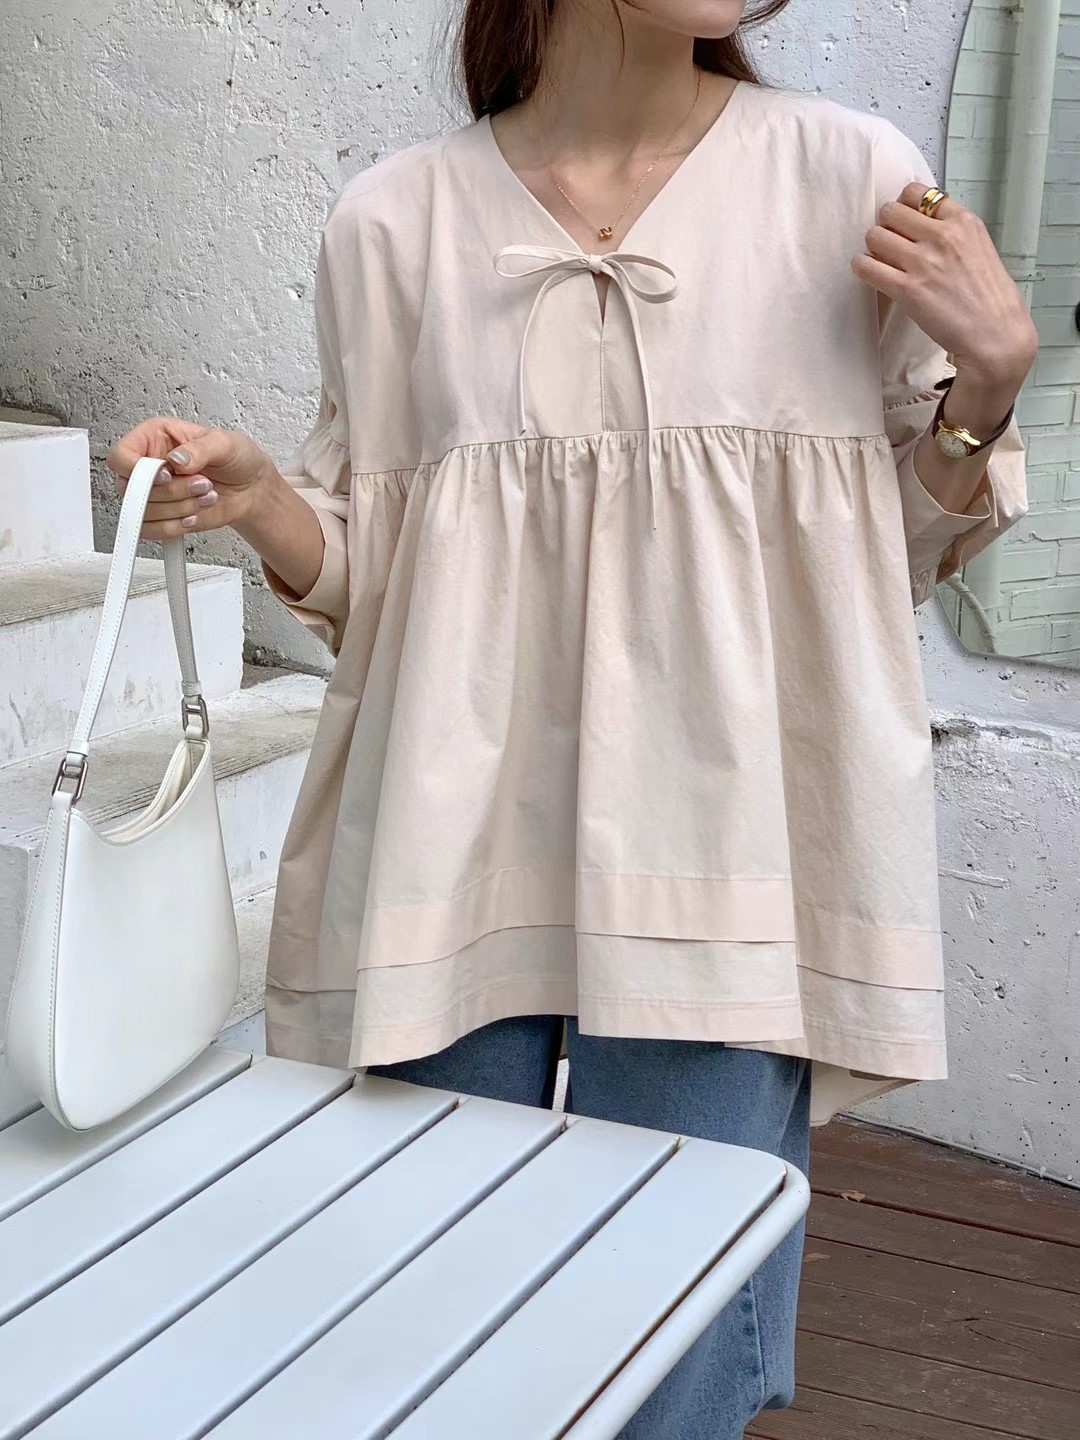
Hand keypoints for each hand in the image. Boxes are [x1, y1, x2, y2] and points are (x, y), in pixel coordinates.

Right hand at [106, 419, 273, 541]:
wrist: (251, 489)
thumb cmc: (237, 458)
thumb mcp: (224, 443)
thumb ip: (199, 449)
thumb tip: (176, 458)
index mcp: (154, 438)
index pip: (121, 456)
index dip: (137, 470)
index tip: (167, 474)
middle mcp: (148, 466)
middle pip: (130, 489)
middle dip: (171, 492)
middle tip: (203, 483)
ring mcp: (154, 494)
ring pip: (143, 512)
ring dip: (179, 509)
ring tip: (206, 496)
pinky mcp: (162, 517)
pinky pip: (151, 531)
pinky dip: (174, 527)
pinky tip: (194, 515)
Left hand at [852, 182, 1038, 386]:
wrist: (996, 334)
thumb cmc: (990, 298)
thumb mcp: (980, 249)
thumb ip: (953, 233)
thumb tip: (923, 226)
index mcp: (963, 222)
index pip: (918, 192)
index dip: (904, 206)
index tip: (903, 220)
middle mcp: (942, 236)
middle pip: (890, 211)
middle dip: (886, 226)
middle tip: (890, 243)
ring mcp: (923, 262)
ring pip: (875, 236)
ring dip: (873, 247)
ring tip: (881, 260)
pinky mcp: (907, 289)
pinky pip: (866, 266)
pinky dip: (862, 267)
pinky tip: (869, 273)